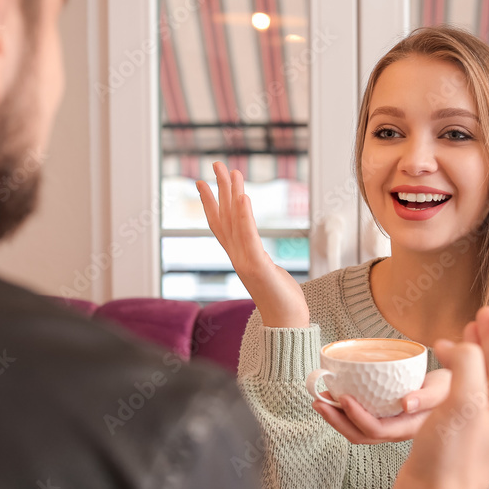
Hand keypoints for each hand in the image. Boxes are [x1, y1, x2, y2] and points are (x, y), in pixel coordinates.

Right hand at [196, 161, 309, 327]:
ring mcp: (245, 262)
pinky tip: (242, 197)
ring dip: (232, 195)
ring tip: (232, 173)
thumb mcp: (267, 273)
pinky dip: (243, 216)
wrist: (286, 324)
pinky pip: (248, 236)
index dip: (210, 202)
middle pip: (223, 217)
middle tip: (216, 164)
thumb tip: (257, 254)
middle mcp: (237, 257)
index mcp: (239, 256)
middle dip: (219, 189)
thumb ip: (258, 260)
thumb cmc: (280, 301)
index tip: (203, 182)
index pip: (220, 224)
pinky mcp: (258, 266)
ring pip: (235, 222)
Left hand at [311, 369, 452, 443]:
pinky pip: (362, 422)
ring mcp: (392, 428)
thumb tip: (407, 403)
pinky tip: (335, 399)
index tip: (343, 397)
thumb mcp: (447, 388)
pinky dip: (345, 413)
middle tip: (318, 400)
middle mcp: (399, 432)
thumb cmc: (456, 387)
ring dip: (337, 418)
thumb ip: (430, 395)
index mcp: (411, 428)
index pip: (378, 430)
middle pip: (361, 435)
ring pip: (358, 432)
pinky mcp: (388, 419)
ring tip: (320, 399)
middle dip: (337, 421)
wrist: (464, 391)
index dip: (357, 417)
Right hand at [384, 306, 488, 488]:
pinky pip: (465, 393)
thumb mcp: (464, 402)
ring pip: (484, 379)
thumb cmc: (452, 458)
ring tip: (465, 331)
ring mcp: (481, 426)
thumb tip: (462, 347)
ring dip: (476, 352)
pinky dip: (458, 372)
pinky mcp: (460, 434)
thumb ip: (468, 364)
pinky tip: (444, 366)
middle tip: (482, 314)